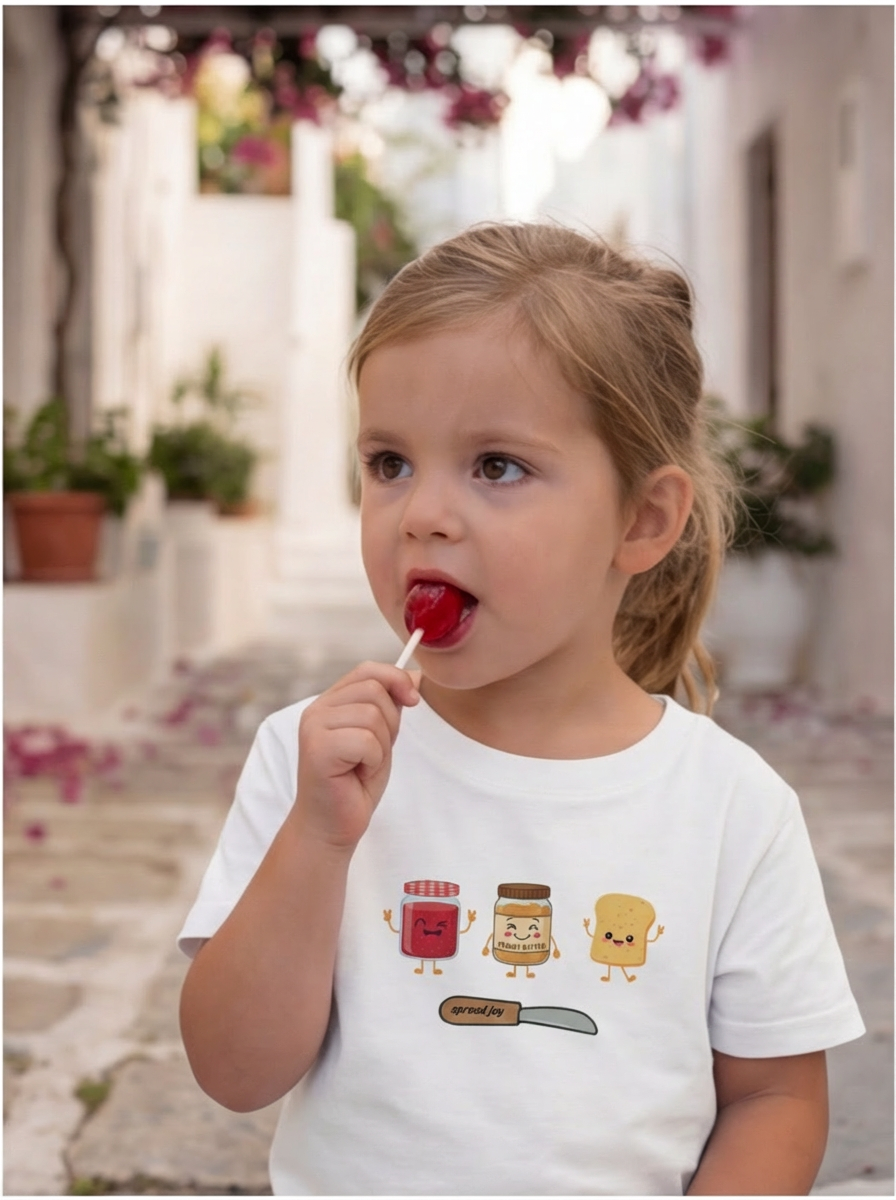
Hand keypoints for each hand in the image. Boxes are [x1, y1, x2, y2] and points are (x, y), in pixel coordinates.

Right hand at [293, 662, 419, 851]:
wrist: (331, 826)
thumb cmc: (354, 784)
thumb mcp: (379, 737)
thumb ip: (389, 706)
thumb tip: (417, 677)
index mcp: (330, 702)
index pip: (367, 670)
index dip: (395, 679)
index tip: (413, 701)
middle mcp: (317, 710)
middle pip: (374, 689)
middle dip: (389, 723)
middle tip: (374, 753)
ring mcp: (314, 727)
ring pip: (373, 716)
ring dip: (381, 746)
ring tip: (363, 765)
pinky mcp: (317, 748)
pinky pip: (366, 740)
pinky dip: (373, 761)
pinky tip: (357, 774)